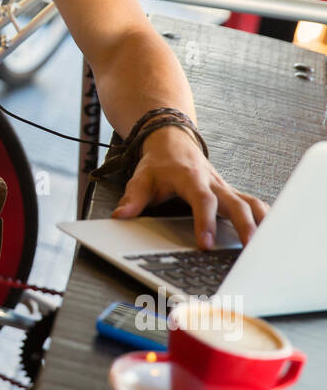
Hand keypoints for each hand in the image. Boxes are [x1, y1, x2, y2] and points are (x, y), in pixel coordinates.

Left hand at [110, 126, 270, 248]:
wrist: (172, 140)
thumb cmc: (159, 163)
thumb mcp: (140, 178)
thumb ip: (132, 198)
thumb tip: (120, 217)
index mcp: (191, 178)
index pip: (203, 200)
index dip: (206, 221)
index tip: (206, 244)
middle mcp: (213, 183)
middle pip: (236, 203)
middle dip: (245, 226)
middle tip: (249, 249)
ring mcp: (225, 188)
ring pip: (250, 203)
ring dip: (261, 223)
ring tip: (265, 247)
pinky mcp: (231, 193)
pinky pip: (253, 204)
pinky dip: (264, 218)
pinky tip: (269, 235)